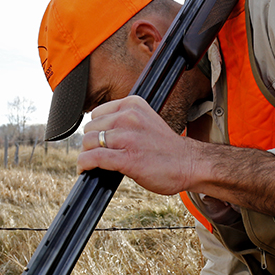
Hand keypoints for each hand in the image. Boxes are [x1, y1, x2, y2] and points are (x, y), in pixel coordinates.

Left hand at [80, 96, 197, 195]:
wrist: (189, 164)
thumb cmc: (167, 148)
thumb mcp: (145, 121)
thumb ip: (123, 122)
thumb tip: (98, 133)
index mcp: (133, 105)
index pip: (96, 113)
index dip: (96, 129)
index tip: (100, 140)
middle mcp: (129, 117)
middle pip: (90, 127)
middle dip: (92, 142)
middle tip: (100, 153)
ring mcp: (128, 137)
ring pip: (89, 142)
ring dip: (88, 154)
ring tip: (95, 162)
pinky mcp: (127, 158)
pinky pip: (94, 157)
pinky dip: (84, 164)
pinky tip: (86, 169)